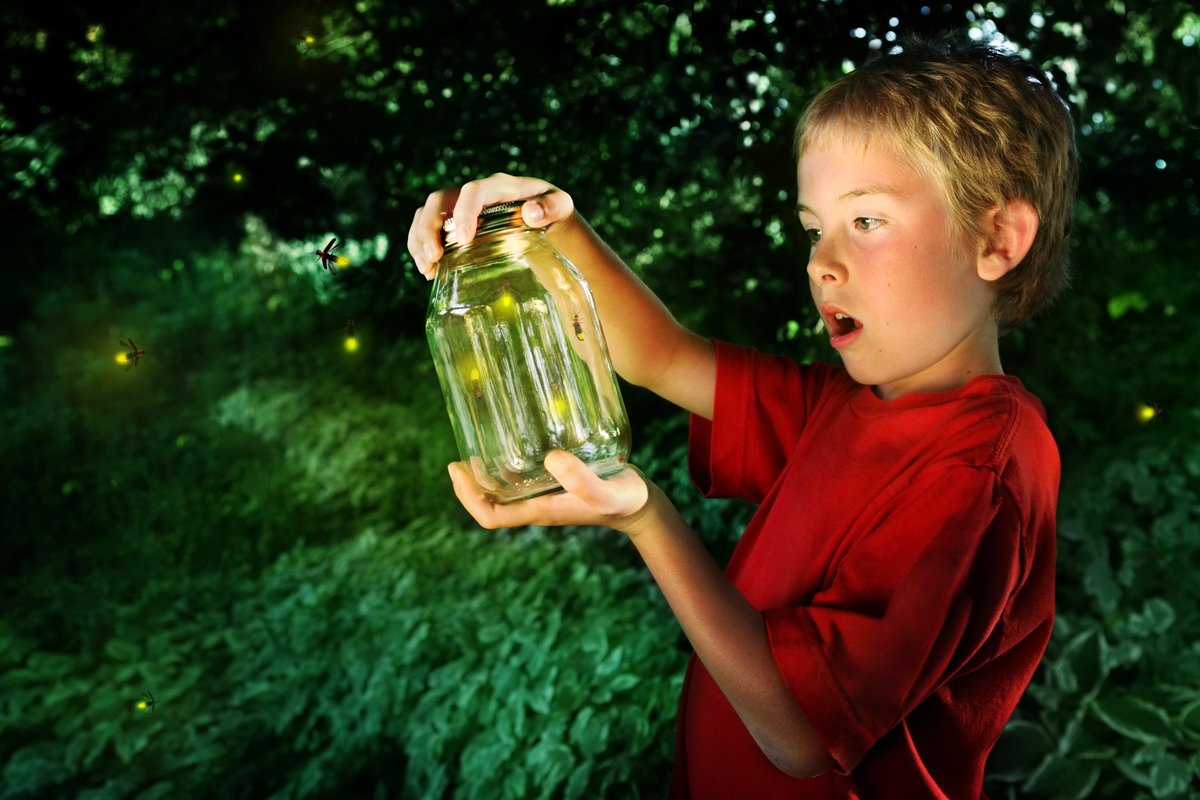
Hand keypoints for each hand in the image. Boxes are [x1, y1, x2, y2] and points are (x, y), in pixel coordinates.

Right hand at [408, 173, 575, 279]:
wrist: (545, 216)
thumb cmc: (553, 209)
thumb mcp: (562, 205)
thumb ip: (554, 206)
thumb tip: (531, 213)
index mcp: (499, 185)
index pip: (474, 191)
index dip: (464, 212)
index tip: (464, 240)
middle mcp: (474, 192)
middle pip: (440, 200)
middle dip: (429, 228)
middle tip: (433, 258)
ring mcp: (460, 206)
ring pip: (427, 213)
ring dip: (419, 240)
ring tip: (427, 269)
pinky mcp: (453, 222)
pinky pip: (427, 229)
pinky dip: (421, 248)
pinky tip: (429, 272)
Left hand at [448, 450, 661, 535]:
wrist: (641, 505)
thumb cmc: (624, 501)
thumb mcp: (607, 492)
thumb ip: (583, 481)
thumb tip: (551, 459)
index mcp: (540, 511)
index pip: (491, 516)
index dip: (468, 498)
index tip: (457, 471)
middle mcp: (536, 505)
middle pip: (489, 505)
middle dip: (468, 486)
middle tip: (457, 459)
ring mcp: (544, 495)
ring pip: (502, 492)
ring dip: (484, 476)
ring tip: (474, 448)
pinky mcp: (554, 483)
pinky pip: (520, 478)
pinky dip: (507, 465)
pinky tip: (510, 442)